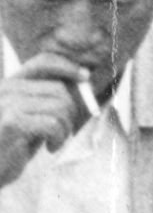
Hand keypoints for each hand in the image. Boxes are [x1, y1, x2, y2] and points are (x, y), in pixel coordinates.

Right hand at [0, 53, 86, 187]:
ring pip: (60, 105)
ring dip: (65, 127)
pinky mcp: (11, 122)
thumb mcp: (28, 117)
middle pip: (58, 88)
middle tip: (65, 130)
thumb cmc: (9, 149)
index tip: (85, 76)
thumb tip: (82, 77)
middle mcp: (4, 90)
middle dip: (70, 110)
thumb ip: (46, 98)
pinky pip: (53, 123)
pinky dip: (59, 137)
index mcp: (7, 86)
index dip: (67, 66)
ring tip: (55, 141)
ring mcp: (6, 104)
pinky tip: (50, 147)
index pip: (42, 63)